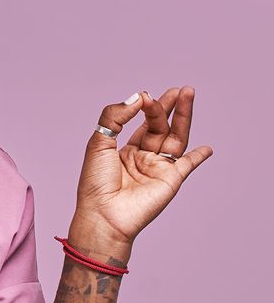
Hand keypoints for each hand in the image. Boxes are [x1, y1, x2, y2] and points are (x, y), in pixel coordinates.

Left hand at [71, 86, 213, 245]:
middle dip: (169, 107)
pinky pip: (187, 165)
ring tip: (188, 95)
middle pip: (161, 127)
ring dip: (183, 118)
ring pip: (175, 138)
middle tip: (179, 89)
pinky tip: (207, 148)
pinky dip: (198, 156)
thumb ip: (116, 116)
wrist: (103, 213)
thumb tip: (138, 97)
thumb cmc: (95, 181)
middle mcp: (144, 158)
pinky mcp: (171, 180)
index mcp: (125, 150)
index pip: (142, 123)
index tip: (145, 95)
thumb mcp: (99, 141)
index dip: (145, 107)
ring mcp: (158, 169)